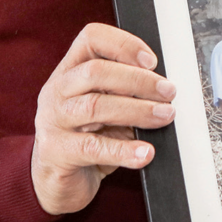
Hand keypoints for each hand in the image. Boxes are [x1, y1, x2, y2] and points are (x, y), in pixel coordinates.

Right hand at [31, 23, 175, 214]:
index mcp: (69, 70)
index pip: (91, 38)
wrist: (54, 182)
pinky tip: (145, 153)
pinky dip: (124, 150)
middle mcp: (57, 90)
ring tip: (164, 116)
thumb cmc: (86, 138)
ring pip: (96, 106)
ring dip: (137, 110)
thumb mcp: (105, 107)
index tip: (152, 61)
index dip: (123, 44)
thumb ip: (124, 92)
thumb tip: (163, 89)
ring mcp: (53, 120)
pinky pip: (94, 148)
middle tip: (168, 92)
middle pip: (96, 71)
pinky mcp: (56, 152)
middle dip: (138, 80)